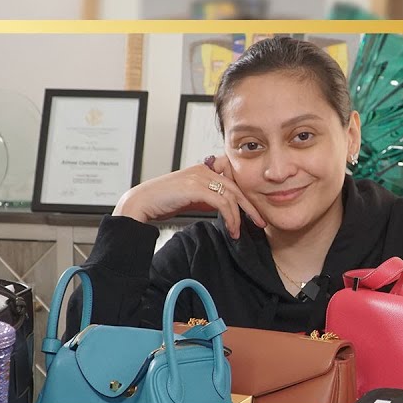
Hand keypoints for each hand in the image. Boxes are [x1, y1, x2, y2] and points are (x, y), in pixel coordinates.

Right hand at [113, 155, 265, 238]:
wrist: (141, 202)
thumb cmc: (163, 201)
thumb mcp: (191, 198)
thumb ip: (207, 198)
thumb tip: (225, 208)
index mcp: (203, 170)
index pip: (233, 180)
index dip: (245, 196)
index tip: (253, 213)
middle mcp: (204, 170)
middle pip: (237, 187)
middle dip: (251, 206)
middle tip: (261, 222)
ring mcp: (200, 177)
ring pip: (231, 195)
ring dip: (240, 216)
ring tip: (240, 232)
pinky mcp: (195, 187)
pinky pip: (222, 202)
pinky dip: (230, 217)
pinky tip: (231, 229)